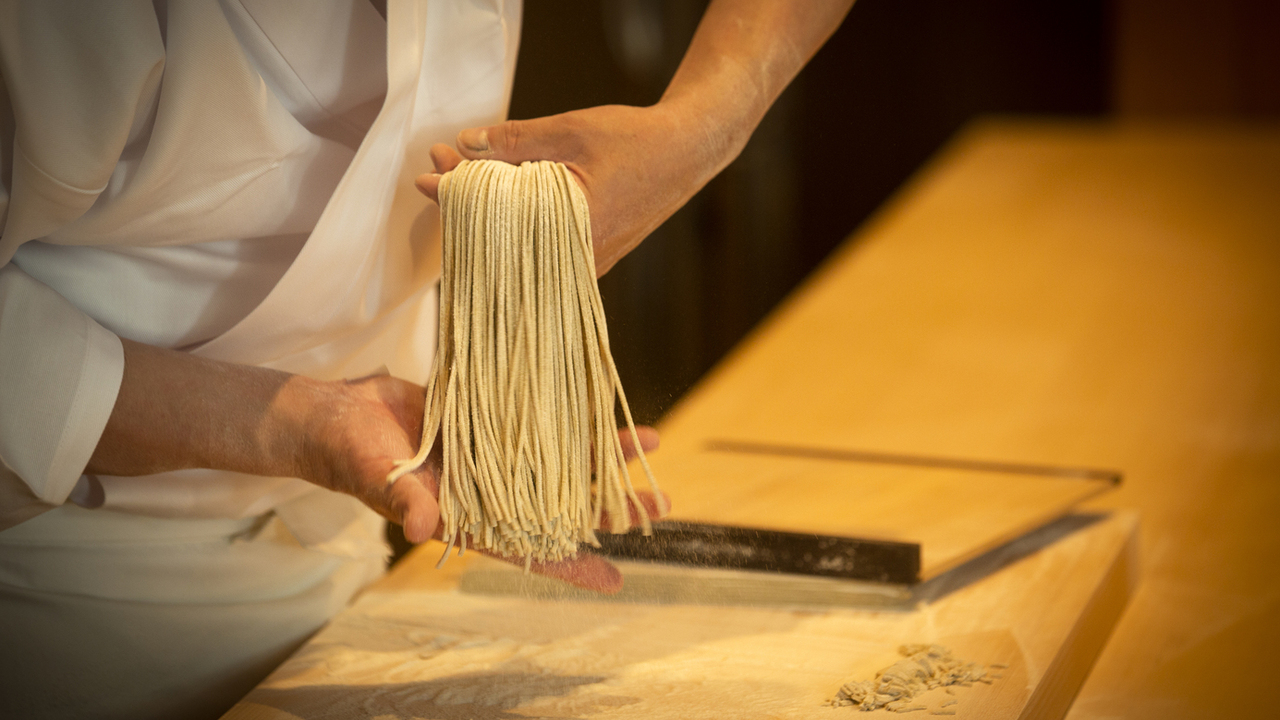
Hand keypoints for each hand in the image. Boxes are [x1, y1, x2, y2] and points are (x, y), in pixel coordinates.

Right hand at [295, 373, 665, 592]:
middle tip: (661, 502)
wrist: (331, 414)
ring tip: (653, 444)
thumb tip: (425, 529)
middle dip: (609, 505)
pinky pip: (540, 423)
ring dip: (603, 456)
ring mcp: (492, 457)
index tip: (616, 579)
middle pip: (561, 505)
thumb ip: (401, 501)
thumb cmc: (347, 455)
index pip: (526, 551)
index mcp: (464, 518)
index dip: (570, 566)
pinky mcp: (489, 420)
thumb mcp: (374, 477)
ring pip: (560, 461)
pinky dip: (572, 416)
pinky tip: (604, 406)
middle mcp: (487, 491)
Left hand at [413, 0, 853, 275]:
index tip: (429, 176)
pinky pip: (541, 247)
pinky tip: (499, 199)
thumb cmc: (638, 142)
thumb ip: (518, 140)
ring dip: (490, 212)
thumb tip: (468, 144)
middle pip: (503, 238)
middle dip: (466, 201)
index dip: (457, 196)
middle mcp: (578, 255)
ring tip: (464, 176)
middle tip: (441, 167)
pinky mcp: (591, 258)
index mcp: (573, 226)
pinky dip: (516, 223)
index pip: (497, 219)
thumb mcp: (573, 130)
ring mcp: (586, 262)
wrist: (688, 153)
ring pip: (521, 245)